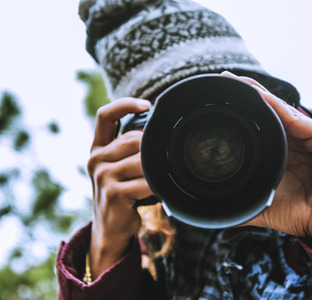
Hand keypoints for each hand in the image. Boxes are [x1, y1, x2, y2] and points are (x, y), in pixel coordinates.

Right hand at [87, 98, 151, 277]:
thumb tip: (161, 132)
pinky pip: (144, 182)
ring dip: (156, 167)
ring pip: (140, 160)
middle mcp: (96, 159)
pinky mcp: (113, 194)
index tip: (147, 104)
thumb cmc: (122, 192)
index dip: (125, 104)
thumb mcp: (120, 167)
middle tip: (164, 157)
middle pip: (131, 139)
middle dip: (151, 147)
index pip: (105, 116)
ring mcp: (103, 177)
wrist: (110, 228)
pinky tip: (161, 188)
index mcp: (98, 148)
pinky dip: (157, 184)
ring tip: (164, 174)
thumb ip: (131, 149)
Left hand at [221, 72, 311, 254]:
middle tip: (225, 80)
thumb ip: (243, 202)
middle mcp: (297, 140)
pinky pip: (294, 117)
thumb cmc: (300, 214)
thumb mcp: (264, 205)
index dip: (245, 112)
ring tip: (236, 82)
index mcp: (284, 152)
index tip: (222, 101)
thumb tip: (215, 211)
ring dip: (258, 94)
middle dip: (249, 95)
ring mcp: (311, 136)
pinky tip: (257, 96)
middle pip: (270, 111)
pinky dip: (275, 106)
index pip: (263, 125)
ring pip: (281, 109)